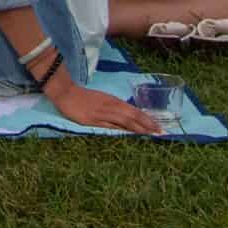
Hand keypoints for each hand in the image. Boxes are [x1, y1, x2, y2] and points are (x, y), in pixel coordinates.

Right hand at [45, 72, 161, 134]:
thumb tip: (129, 119)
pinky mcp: (92, 120)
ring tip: (151, 134)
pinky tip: (129, 134)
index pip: (135, 111)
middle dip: (148, 124)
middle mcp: (111, 106)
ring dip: (139, 128)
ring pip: (124, 121)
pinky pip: (110, 126)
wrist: (66, 93)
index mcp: (113, 101)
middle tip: (162, 132)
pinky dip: (121, 130)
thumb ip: (114, 108)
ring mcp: (102, 113)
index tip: (159, 126)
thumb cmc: (84, 97)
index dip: (148, 119)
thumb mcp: (102, 100)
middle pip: (133, 116)